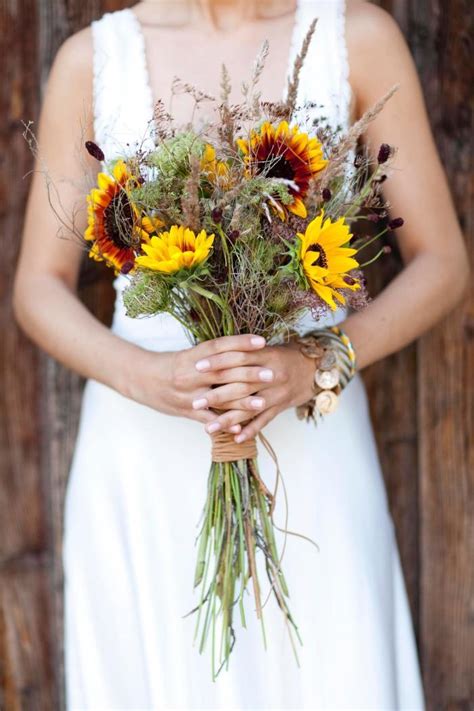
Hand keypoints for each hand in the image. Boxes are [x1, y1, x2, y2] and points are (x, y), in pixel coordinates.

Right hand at [123, 334, 268, 429]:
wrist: (140, 378)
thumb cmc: (170, 365)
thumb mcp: (190, 354)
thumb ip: (213, 354)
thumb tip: (242, 347)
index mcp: (193, 355)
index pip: (220, 346)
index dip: (241, 343)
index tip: (262, 341)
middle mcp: (191, 372)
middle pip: (224, 372)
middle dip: (250, 373)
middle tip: (272, 373)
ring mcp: (189, 393)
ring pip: (218, 397)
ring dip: (242, 401)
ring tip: (263, 402)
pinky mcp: (185, 410)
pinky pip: (207, 418)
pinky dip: (224, 422)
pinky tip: (240, 426)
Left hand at [192, 341, 314, 440]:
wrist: (315, 368)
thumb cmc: (284, 357)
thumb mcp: (266, 349)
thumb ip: (244, 351)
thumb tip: (213, 352)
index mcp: (266, 355)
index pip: (238, 357)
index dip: (217, 362)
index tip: (197, 367)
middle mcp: (272, 374)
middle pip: (241, 385)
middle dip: (216, 395)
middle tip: (195, 403)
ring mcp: (277, 392)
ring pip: (250, 407)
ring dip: (228, 419)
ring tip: (208, 428)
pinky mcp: (282, 406)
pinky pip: (265, 420)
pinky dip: (251, 430)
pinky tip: (236, 438)